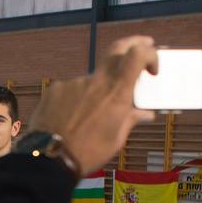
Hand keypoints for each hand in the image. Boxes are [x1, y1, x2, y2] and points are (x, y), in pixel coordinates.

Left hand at [28, 37, 157, 176]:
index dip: (149, 54)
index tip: (152, 69)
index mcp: (116, 93)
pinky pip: (71, 89)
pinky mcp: (55, 88)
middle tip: (143, 44)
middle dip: (134, 43)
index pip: (137, 55)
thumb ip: (130, 120)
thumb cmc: (89, 152)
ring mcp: (73, 82)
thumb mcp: (116, 140)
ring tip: (88, 118)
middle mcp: (96, 81)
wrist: (49, 159)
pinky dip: (76, 99)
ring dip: (96, 91)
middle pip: (117, 50)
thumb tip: (146, 113)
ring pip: (92, 80)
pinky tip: (70, 118)